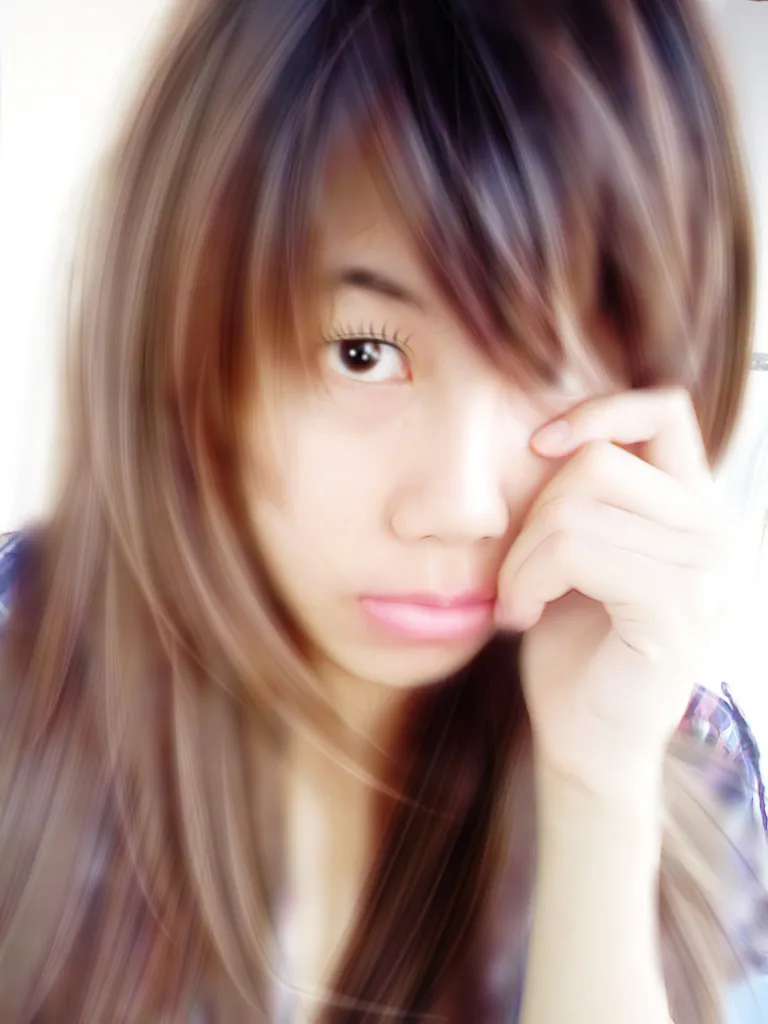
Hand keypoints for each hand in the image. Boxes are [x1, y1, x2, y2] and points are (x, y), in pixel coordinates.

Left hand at [496, 388, 733, 802]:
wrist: (588, 743)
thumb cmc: (576, 647)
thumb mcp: (582, 552)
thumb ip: (588, 495)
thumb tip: (550, 432)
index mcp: (698, 511)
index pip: (666, 411)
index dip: (599, 411)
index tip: (538, 446)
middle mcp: (718, 533)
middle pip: (598, 462)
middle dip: (532, 513)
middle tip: (515, 573)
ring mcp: (707, 571)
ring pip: (577, 507)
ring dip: (522, 556)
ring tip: (517, 599)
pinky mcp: (678, 609)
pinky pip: (575, 552)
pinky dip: (528, 580)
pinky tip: (522, 617)